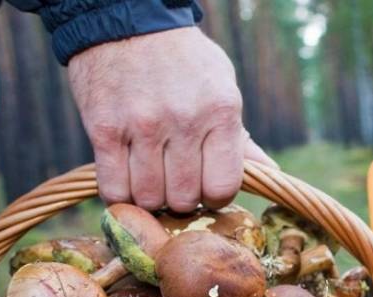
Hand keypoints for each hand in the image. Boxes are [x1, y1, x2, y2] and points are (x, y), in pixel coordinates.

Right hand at [68, 27, 275, 211]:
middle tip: (174, 181)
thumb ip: (240, 137)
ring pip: (148, 198)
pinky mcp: (104, 130)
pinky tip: (126, 179)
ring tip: (150, 178)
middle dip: (180, 199)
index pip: (222, 187)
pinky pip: (113, 189)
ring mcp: (142, 126)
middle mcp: (183, 121)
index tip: (204, 187)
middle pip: (183, 199)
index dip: (214, 197)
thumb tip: (268, 173)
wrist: (127, 21)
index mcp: (220, 111)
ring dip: (149, 197)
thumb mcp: (222, 87)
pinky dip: (119, 194)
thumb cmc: (182, 60)